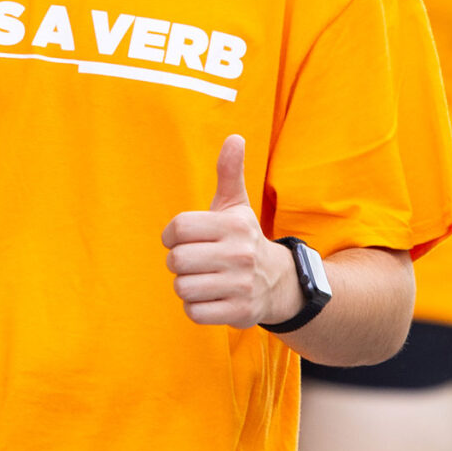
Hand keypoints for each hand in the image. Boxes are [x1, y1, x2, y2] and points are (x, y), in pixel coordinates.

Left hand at [162, 135, 298, 328]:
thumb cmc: (244, 239)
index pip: (177, 229)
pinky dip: (196, 307)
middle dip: (178, 263)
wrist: (280, 283)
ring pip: (182, 288)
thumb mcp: (237, 207)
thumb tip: (235, 138)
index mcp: (233, 226)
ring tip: (204, 279)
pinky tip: (211, 298)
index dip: (171, 236)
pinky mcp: (240, 313)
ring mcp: (241, 285)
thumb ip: (229, 173)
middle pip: (176, 261)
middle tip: (195, 262)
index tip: (182, 239)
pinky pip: (194, 312)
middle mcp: (239, 255)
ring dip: (186, 286)